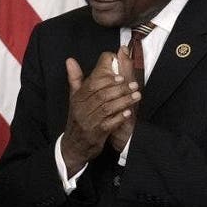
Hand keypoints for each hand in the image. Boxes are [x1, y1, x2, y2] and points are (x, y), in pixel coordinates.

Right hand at [60, 50, 139, 173]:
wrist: (73, 146)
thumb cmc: (78, 118)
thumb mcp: (74, 98)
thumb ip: (75, 78)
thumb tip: (70, 60)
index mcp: (78, 98)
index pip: (92, 84)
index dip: (107, 78)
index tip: (120, 76)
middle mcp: (81, 109)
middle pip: (101, 95)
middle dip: (119, 89)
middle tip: (134, 85)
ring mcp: (88, 121)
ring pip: (107, 108)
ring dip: (123, 101)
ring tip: (136, 96)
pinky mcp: (95, 134)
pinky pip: (109, 124)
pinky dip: (119, 117)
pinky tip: (128, 113)